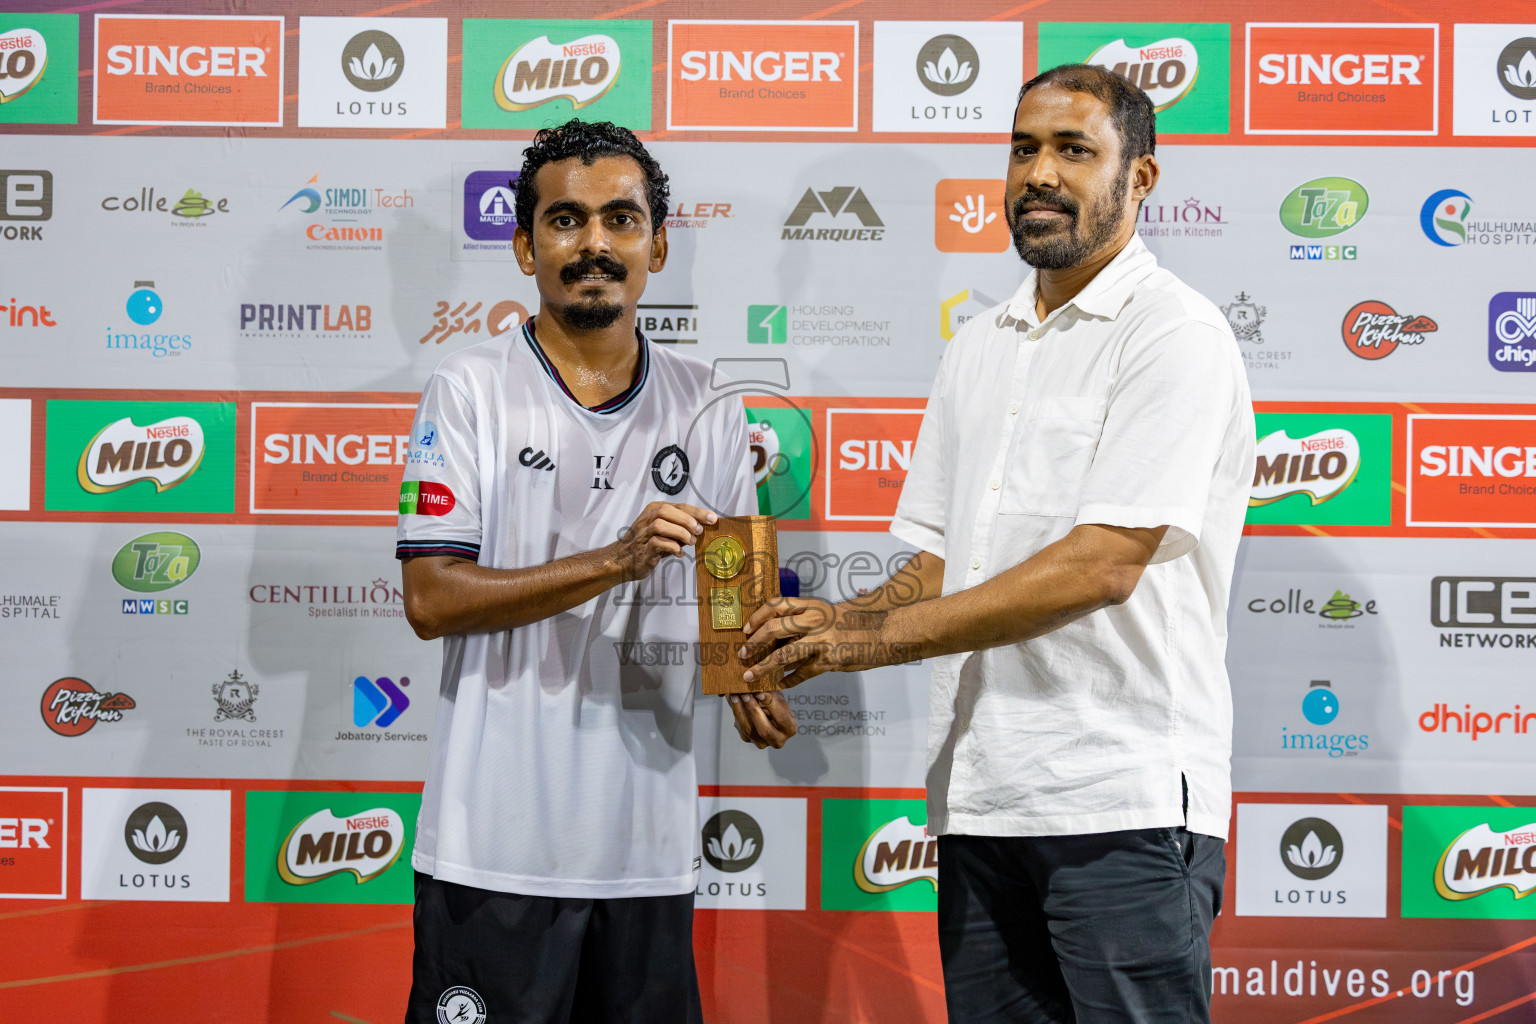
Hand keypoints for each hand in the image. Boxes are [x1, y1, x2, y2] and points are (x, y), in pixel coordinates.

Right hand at [608, 502, 716, 580]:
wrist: (621, 560)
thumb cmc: (645, 545)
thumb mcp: (664, 532)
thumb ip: (679, 527)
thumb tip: (702, 526)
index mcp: (654, 510)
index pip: (679, 506)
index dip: (697, 512)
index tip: (712, 518)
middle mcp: (647, 518)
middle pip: (668, 511)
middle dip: (688, 520)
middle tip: (698, 531)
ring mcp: (643, 533)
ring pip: (661, 524)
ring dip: (680, 533)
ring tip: (690, 542)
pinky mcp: (642, 548)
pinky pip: (657, 543)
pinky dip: (673, 548)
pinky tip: (679, 553)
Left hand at [726, 691, 796, 748]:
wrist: (767, 712)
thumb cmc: (776, 703)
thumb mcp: (777, 697)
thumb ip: (770, 696)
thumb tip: (759, 691)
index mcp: (790, 728)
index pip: (781, 718)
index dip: (770, 705)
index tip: (759, 693)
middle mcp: (778, 740)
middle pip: (764, 729)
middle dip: (753, 710)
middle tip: (745, 694)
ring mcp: (762, 743)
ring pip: (748, 729)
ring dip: (739, 710)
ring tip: (734, 694)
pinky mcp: (748, 739)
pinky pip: (740, 727)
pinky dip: (735, 711)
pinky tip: (731, 699)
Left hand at [737, 597, 890, 688]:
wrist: (879, 634)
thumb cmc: (847, 625)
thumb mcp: (824, 613)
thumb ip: (800, 621)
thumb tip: (769, 635)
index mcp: (812, 605)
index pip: (776, 605)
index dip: (757, 617)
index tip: (745, 630)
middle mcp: (815, 620)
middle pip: (774, 628)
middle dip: (754, 643)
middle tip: (742, 654)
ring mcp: (822, 641)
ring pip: (783, 655)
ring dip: (763, 667)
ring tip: (749, 676)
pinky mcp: (828, 661)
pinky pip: (801, 674)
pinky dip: (787, 681)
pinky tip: (779, 685)